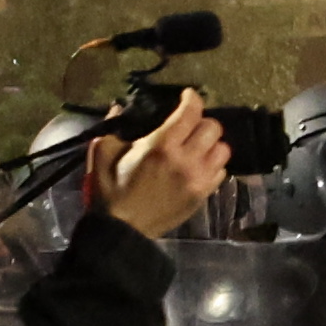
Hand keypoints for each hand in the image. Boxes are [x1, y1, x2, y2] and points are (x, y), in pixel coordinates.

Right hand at [92, 89, 229, 240]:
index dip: (192, 98)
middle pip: (213, 128)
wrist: (123, 229)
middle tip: (188, 126)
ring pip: (223, 150)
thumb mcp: (103, 152)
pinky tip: (198, 166)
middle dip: (201, 122)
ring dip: (211, 144)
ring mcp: (199, 179)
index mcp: (162, 145)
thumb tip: (120, 108)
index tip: (187, 95)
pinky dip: (213, 165)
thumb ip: (114, 126)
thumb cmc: (110, 190)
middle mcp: (187, 160)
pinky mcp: (204, 195)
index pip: (191, 112)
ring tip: (197, 146)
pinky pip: (221, 172)